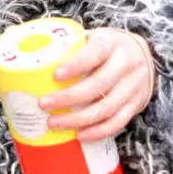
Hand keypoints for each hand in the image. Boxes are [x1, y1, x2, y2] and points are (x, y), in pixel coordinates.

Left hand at [39, 28, 154, 142]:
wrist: (143, 56)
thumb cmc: (106, 47)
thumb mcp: (92, 38)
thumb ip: (70, 48)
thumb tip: (29, 63)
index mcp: (111, 43)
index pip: (94, 53)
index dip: (75, 66)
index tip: (55, 76)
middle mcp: (126, 63)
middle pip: (98, 85)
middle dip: (68, 98)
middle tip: (44, 104)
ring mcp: (133, 86)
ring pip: (106, 107)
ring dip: (78, 119)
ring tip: (54, 123)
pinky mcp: (136, 104)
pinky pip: (117, 122)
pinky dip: (98, 132)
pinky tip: (79, 135)